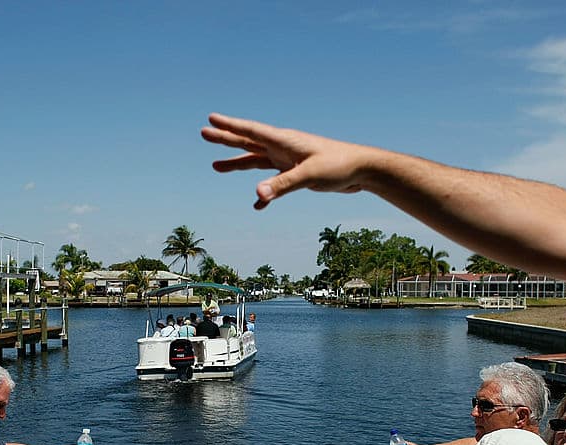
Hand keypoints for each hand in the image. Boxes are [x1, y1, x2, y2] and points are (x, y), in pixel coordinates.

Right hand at [202, 113, 371, 209]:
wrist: (362, 170)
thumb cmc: (339, 166)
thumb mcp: (309, 175)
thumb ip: (282, 184)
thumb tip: (257, 196)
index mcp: (284, 141)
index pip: (251, 131)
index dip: (230, 125)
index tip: (211, 118)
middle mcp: (283, 148)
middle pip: (248, 142)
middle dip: (226, 138)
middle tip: (203, 132)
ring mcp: (289, 160)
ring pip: (256, 161)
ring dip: (237, 163)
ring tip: (215, 165)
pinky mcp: (297, 173)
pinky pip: (273, 182)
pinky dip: (265, 193)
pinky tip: (258, 205)